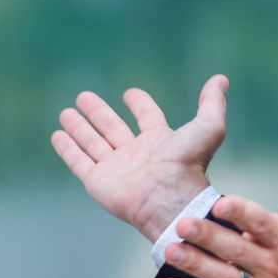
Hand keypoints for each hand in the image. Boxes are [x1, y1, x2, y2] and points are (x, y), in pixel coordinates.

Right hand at [51, 75, 228, 240]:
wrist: (168, 198)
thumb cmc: (189, 165)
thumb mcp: (208, 128)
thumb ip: (212, 103)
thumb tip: (220, 79)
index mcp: (159, 142)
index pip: (147, 118)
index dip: (140, 104)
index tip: (130, 93)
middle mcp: (135, 155)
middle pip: (112, 128)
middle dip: (98, 112)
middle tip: (83, 96)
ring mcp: (114, 169)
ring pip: (92, 143)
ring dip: (79, 128)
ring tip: (65, 112)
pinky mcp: (97, 181)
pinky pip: (79, 162)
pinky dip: (67, 149)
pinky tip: (57, 135)